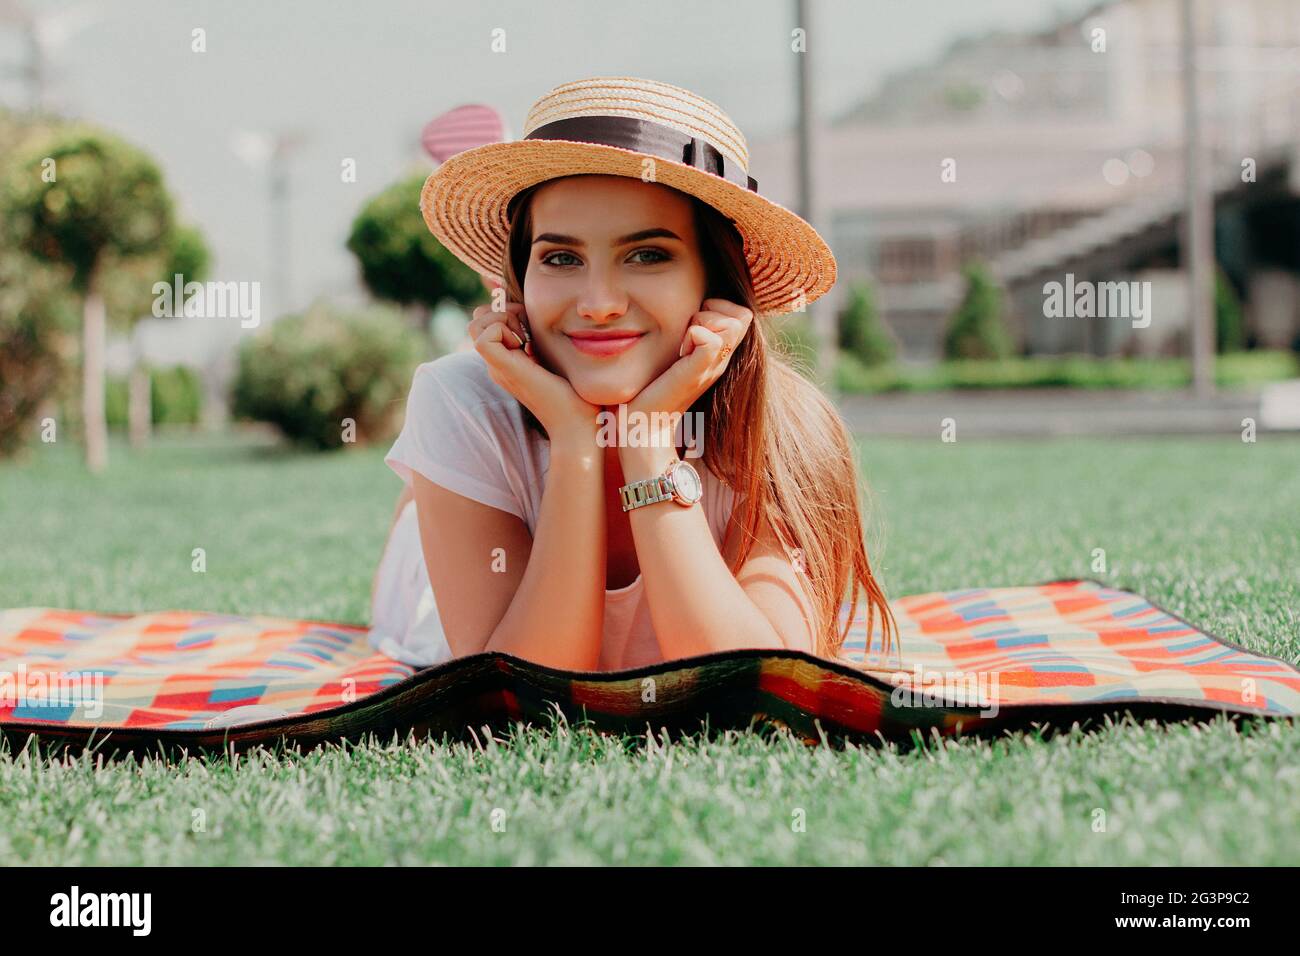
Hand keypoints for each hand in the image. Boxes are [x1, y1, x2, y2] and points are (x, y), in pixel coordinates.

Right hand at [469, 302, 600, 443]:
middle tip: (527, 328)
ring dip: (502, 320)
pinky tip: (524, 345)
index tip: (532, 327)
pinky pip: (483, 338)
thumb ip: (545, 343)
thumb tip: (541, 320)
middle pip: (477, 322)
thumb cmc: (576, 396)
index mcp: (508, 362)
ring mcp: (498, 368)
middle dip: (502, 312)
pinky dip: (502, 331)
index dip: (508, 313)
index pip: (488, 323)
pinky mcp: (505, 370)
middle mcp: (498, 365)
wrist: (577, 424)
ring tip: (525, 337)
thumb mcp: (557, 360)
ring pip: (476, 326)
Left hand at [626, 298, 753, 425]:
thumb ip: (689, 334)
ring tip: (682, 345)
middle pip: (742, 316)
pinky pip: (711, 340)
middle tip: (687, 332)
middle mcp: (720, 360)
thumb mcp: (678, 354)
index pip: (742, 314)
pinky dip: (693, 335)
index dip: (719, 308)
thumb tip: (692, 307)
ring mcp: (711, 368)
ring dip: (702, 322)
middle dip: (713, 311)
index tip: (693, 324)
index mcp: (718, 354)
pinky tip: (679, 353)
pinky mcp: (696, 375)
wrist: (644, 425)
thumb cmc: (654, 388)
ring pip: (731, 324)